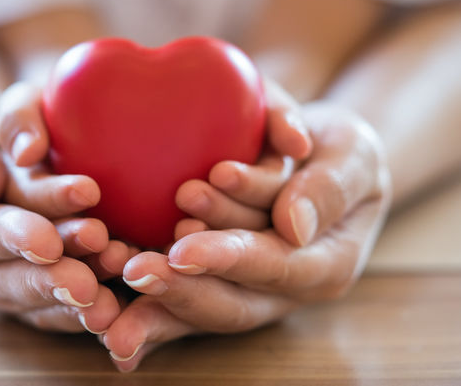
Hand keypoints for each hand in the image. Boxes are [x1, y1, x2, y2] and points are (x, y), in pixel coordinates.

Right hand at [0, 89, 121, 332]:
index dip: (8, 239)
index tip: (48, 240)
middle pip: (5, 281)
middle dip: (52, 275)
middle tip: (97, 257)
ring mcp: (1, 290)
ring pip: (40, 302)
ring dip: (83, 285)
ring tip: (122, 263)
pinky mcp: (39, 298)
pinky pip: (65, 310)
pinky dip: (96, 302)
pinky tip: (127, 292)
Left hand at [103, 102, 390, 371]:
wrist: (325, 162)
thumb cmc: (344, 152)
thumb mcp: (354, 156)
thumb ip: (330, 188)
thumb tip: (294, 227)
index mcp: (326, 265)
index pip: (278, 268)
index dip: (231, 260)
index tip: (183, 246)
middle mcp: (285, 289)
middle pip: (233, 304)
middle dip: (182, 289)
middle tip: (132, 268)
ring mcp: (252, 290)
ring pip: (201, 308)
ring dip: (156, 295)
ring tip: (112, 264)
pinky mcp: (222, 280)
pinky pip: (183, 296)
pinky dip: (147, 304)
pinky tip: (106, 301)